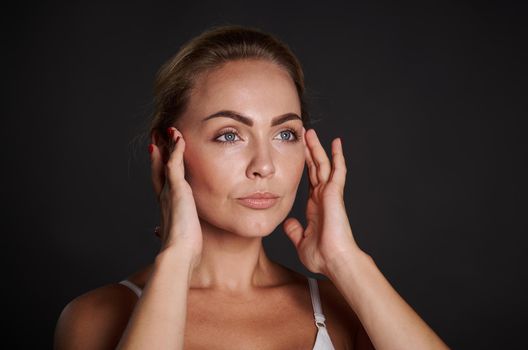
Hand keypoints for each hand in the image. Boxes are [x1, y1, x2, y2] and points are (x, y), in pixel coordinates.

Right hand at [150, 127, 202, 267]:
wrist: (178, 255)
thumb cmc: (181, 251)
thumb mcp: (175, 239)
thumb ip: (166, 233)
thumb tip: (156, 235)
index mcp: (166, 208)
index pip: (160, 183)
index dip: (158, 169)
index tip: (157, 157)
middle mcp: (164, 198)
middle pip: (158, 169)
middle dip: (157, 153)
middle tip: (155, 137)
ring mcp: (169, 192)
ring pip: (165, 163)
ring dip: (166, 146)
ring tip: (167, 131)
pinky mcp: (176, 190)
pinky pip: (175, 164)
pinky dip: (176, 150)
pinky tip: (179, 138)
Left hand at [282, 128, 360, 275]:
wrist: (334, 260)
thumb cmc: (321, 256)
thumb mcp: (301, 241)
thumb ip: (295, 230)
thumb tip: (288, 223)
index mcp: (315, 206)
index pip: (308, 180)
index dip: (304, 166)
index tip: (298, 153)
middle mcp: (323, 197)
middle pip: (315, 168)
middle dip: (309, 151)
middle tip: (303, 135)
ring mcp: (330, 193)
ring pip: (323, 164)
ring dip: (317, 148)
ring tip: (311, 132)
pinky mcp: (335, 193)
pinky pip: (337, 170)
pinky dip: (337, 156)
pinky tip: (336, 142)